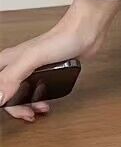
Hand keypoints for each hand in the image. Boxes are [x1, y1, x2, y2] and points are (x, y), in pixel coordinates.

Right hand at [0, 0, 120, 121]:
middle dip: (17, 107)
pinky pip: (35, 90)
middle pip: (7, 94)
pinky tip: (46, 102)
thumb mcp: (32, 59)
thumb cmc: (61, 39)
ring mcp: (31, 68)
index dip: (7, 104)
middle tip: (30, 114)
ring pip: (20, 93)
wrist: (85, 32)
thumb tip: (0, 97)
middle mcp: (16, 65)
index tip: (21, 112)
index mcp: (8, 62)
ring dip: (28, 105)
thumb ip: (13, 77)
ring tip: (40, 109)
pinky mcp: (46, 71)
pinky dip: (38, 99)